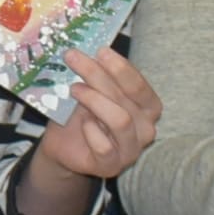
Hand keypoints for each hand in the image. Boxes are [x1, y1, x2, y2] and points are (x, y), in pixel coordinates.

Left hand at [34, 43, 157, 179]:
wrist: (65, 144)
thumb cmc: (83, 111)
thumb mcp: (92, 89)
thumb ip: (97, 74)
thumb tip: (86, 49)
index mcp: (148, 107)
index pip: (139, 85)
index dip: (120, 67)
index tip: (100, 50)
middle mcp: (146, 128)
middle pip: (126, 98)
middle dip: (97, 74)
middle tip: (73, 58)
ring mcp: (131, 150)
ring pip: (120, 120)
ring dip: (94, 99)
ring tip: (74, 89)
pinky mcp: (112, 166)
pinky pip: (104, 146)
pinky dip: (90, 130)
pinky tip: (82, 123)